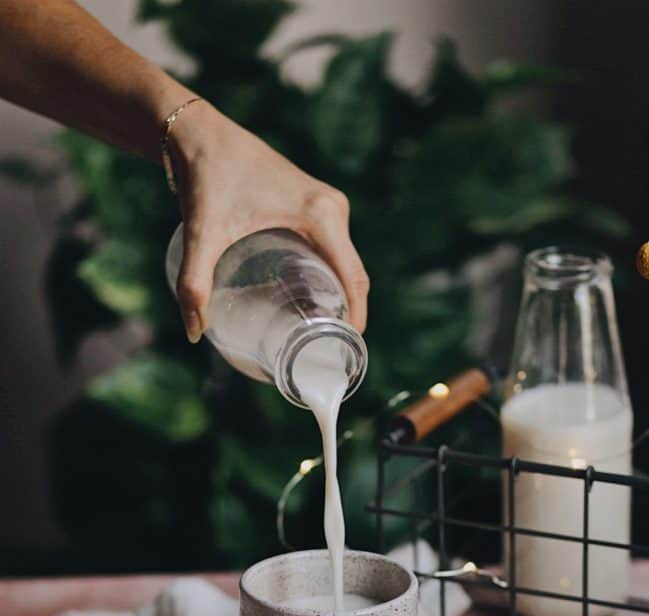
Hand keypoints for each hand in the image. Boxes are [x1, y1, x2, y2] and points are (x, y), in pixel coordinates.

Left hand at [168, 102, 368, 340]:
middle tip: (324, 353)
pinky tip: (311, 301)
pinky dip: (329, 276)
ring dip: (338, 297)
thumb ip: (194, 283)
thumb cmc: (205, 175)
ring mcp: (327, 204)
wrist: (199, 131)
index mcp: (320, 214)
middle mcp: (332, 208)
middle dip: (345, 314)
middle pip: (353, 274)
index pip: (354, 278)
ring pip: (344, 263)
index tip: (344, 352)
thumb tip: (193, 332)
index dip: (355, 319)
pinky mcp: (316, 203)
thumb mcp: (202, 232)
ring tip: (317, 334)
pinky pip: (334, 250)